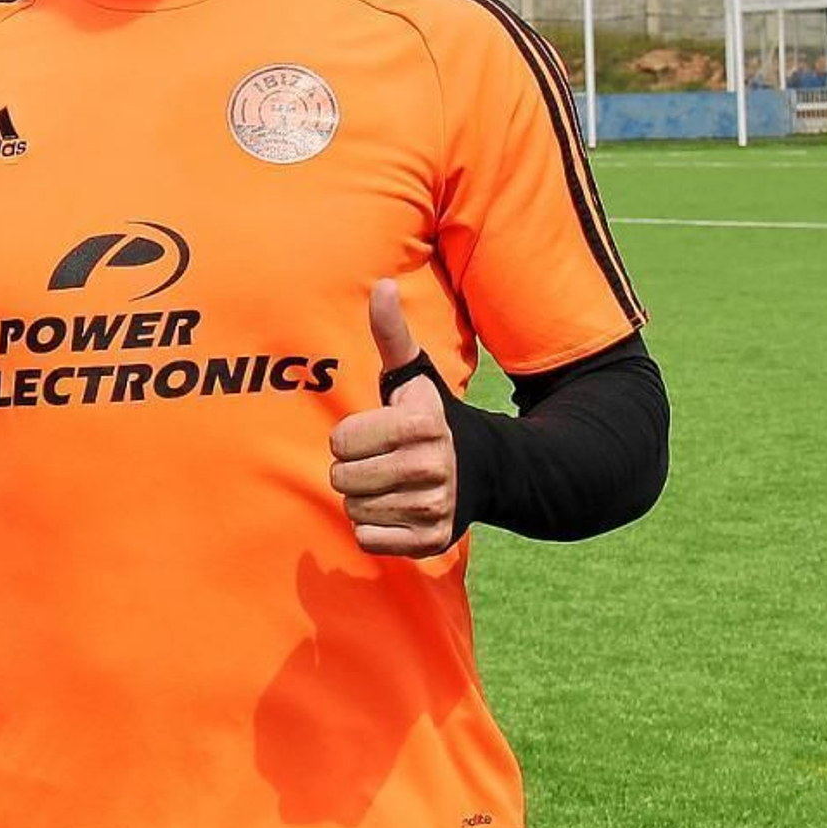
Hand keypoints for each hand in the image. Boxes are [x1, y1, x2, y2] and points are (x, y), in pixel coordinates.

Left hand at [328, 280, 456, 557]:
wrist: (486, 469)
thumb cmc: (432, 416)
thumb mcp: (413, 374)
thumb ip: (391, 334)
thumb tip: (382, 285)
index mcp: (419, 425)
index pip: (340, 443)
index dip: (350, 437)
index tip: (376, 432)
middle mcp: (430, 468)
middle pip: (343, 479)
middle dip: (353, 469)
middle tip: (382, 459)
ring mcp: (433, 508)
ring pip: (354, 510)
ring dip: (364, 498)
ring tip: (392, 482)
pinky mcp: (432, 542)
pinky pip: (368, 539)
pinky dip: (375, 528)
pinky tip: (398, 508)